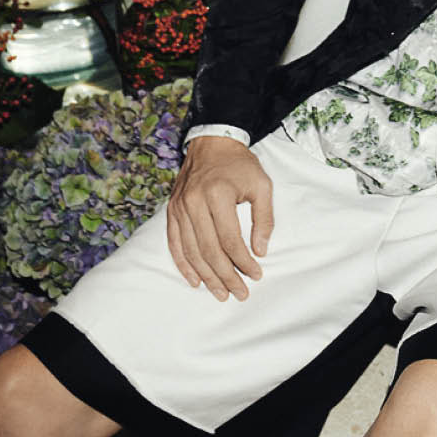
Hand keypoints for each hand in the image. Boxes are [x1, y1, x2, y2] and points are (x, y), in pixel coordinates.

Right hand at [167, 136, 273, 301]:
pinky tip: (195, 280)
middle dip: (226, 276)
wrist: (212, 142)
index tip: (256, 275)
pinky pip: (175, 243)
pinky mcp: (172, 210)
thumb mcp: (261, 185)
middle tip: (239, 294)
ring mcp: (180, 207)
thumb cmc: (240, 165)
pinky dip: (184, 264)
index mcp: (218, 194)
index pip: (230, 239)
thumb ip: (264, 218)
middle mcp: (194, 202)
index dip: (243, 262)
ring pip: (191, 251)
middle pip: (209, 250)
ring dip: (206, 276)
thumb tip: (260, 251)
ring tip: (221, 292)